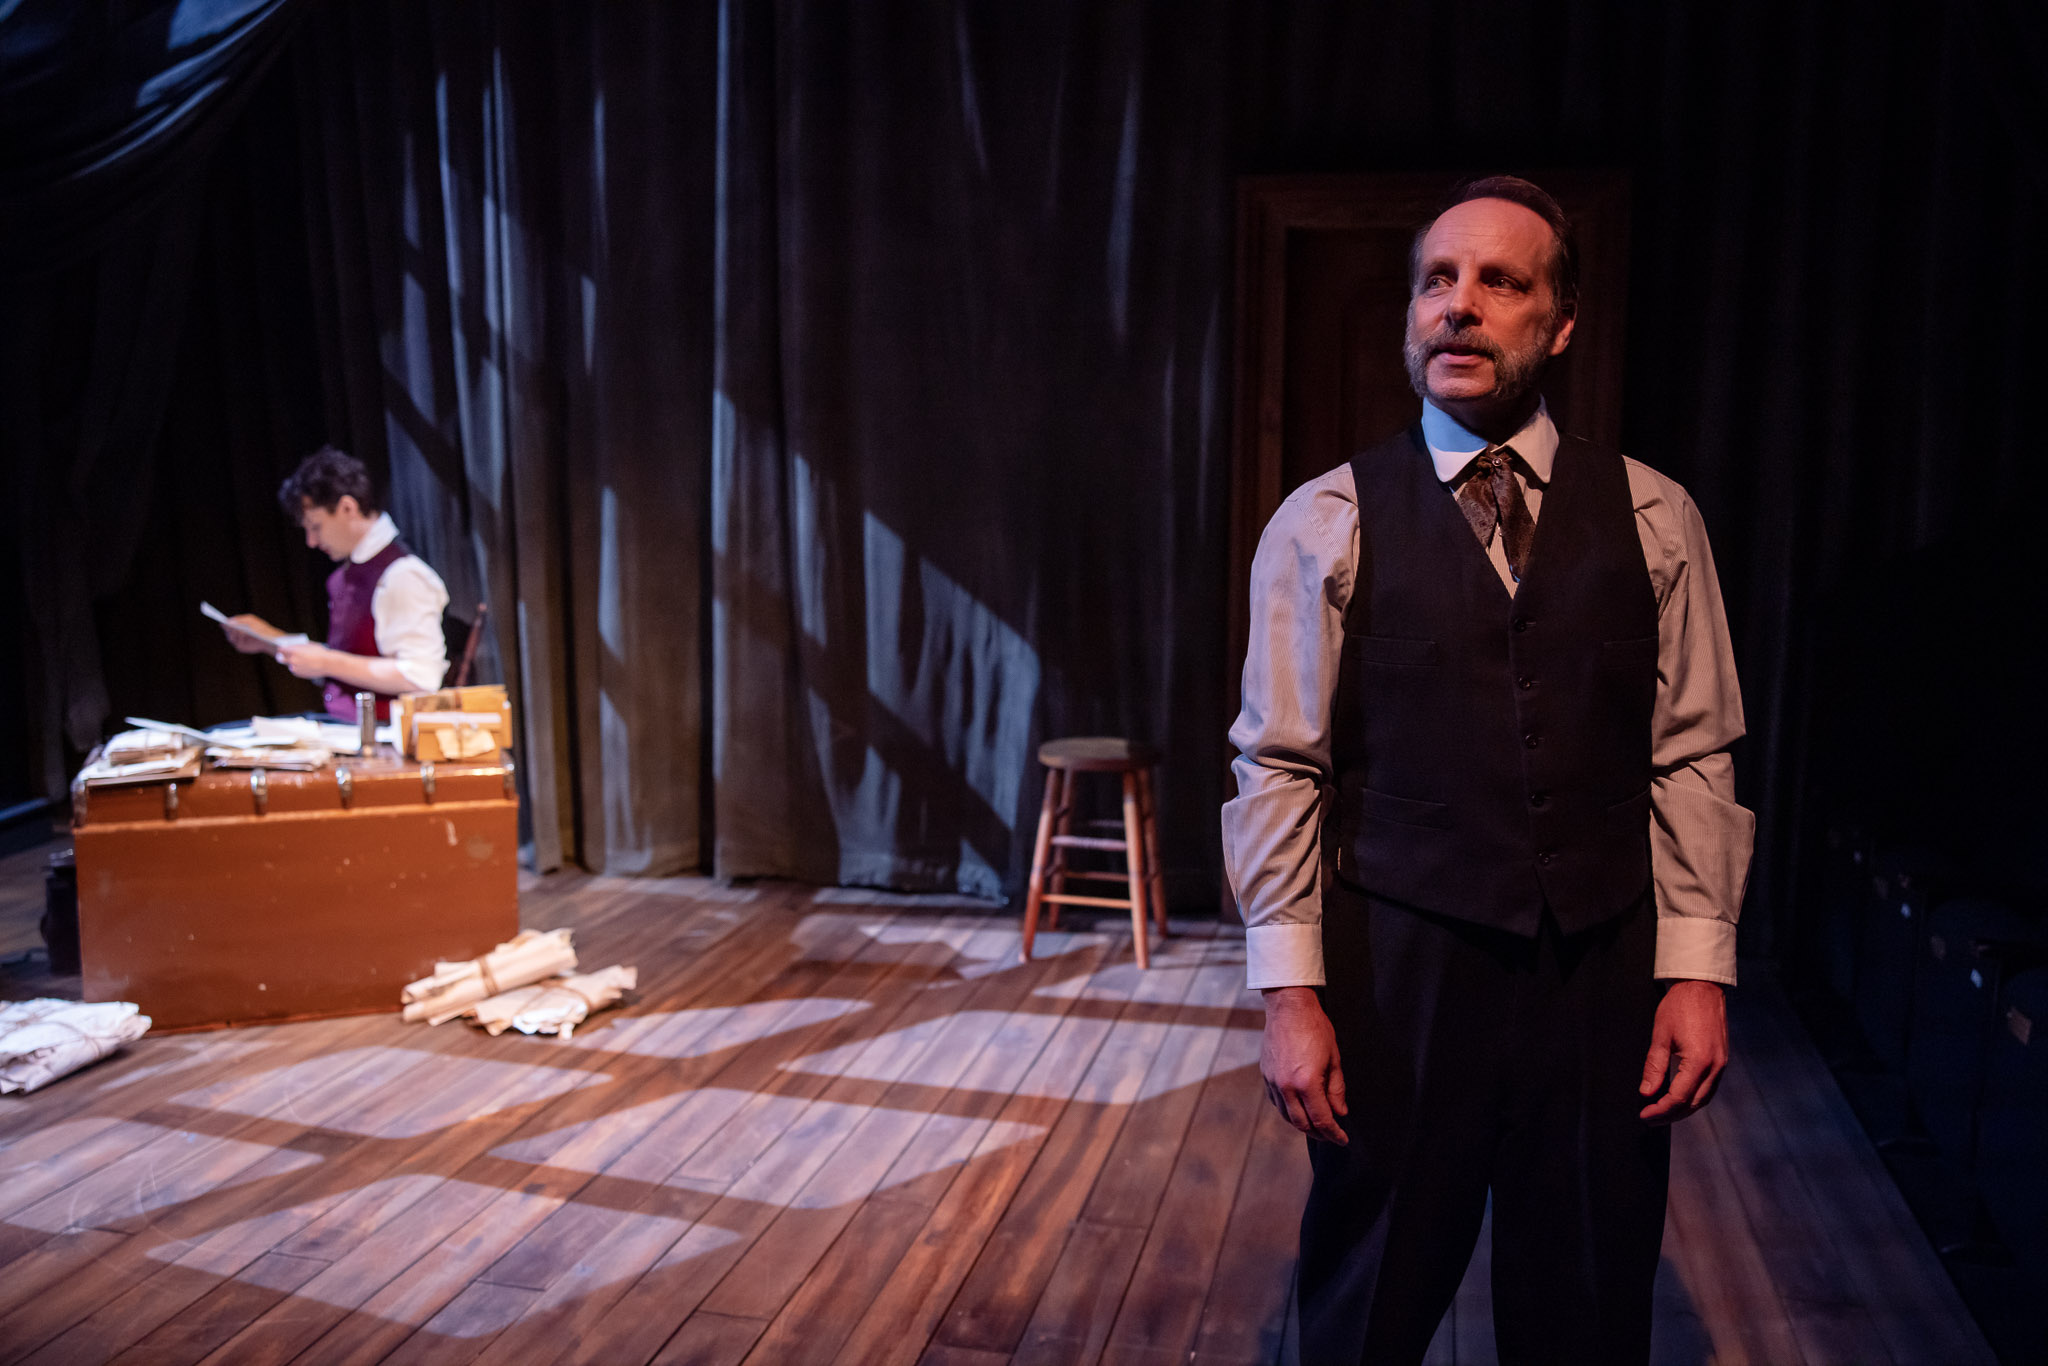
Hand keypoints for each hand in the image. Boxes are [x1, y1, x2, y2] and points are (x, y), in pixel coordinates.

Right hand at [224, 614, 279, 652]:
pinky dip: (239, 638)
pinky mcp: (241, 647)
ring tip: (235, 628)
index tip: (221, 621)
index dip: (224, 624)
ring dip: (233, 633)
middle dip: (228, 628)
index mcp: (237, 628)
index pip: (228, 626)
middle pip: (228, 632)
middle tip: (228, 625)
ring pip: (230, 637)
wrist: (269, 638)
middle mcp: (236, 636)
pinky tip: (242, 633)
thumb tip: (228, 620)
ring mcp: (238, 642)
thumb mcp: (250, 620)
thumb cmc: (260, 627)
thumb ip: (239, 619)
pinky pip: (236, 643)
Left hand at [275, 642, 331, 679]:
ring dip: (293, 663)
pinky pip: (295, 670)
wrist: (328, 664)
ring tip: (301, 661)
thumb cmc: (320, 652)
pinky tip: (306, 666)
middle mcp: (291, 660)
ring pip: (290, 664)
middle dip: (283, 657)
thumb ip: (299, 646)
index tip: (283, 649)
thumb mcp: (309, 645)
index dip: (282, 649)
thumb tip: (293, 647)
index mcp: (293, 651)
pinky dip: (298, 668)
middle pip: (281, 658)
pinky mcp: (298, 674)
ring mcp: (294, 668)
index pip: (281, 649)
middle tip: (285, 655)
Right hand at [1260, 986, 1348, 1143]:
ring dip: (1303, 1125)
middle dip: (1319, 1134)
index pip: (1322, 1119)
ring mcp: (1274, 1082)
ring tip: (1317, 1126)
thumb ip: (1336, 1089)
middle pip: (1302, 1123)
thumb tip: (1340, 1112)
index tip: (1343, 1140)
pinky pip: (1277, 1102)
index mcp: (1307, 1083)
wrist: (1289, 1008)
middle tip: (1332, 1135)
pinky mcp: (1266, 1075)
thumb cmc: (1315, 1028)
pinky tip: (1299, 1109)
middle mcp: (1287, 1086)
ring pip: (1287, 1116)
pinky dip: (1289, 1111)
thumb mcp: (1334, 1058)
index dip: (1334, 1133)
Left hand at [1638, 979, 1728, 1123]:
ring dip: (1684, 1109)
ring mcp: (1722, 1064)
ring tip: (1663, 1112)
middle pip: (1693, 1103)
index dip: (1660, 1110)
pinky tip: (1680, 1098)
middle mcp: (1715, 1067)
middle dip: (1671, 1115)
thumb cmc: (1679, 1006)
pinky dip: (1694, 1097)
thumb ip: (1654, 1067)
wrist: (1702, 987)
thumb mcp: (1660, 1036)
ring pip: (1704, 1098)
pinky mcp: (1722, 1059)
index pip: (1678, 1098)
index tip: (1644, 1115)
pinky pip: (1710, 1087)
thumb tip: (1646, 1092)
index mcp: (1699, 1061)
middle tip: (1651, 1119)